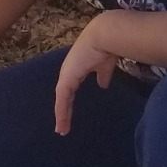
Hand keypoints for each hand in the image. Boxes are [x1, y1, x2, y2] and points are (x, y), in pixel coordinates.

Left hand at [54, 20, 119, 135]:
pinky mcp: (67, 79)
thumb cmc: (105, 48)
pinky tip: (62, 124)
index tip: (69, 114)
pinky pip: (62, 100)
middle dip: (63, 111)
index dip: (69, 102)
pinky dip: (61, 112)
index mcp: (76, 68)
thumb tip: (103, 85)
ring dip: (61, 115)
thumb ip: (102, 75)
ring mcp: (66, 75)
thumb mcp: (104, 66)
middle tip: (62, 127)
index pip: (70, 89)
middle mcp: (68, 72)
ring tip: (62, 130)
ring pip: (61, 100)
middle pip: (63, 96)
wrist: (104, 36)